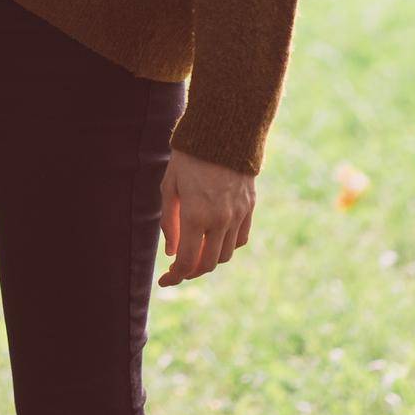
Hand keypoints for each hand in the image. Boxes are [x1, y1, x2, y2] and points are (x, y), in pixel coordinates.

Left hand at [157, 147, 254, 287]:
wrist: (222, 133)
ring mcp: (238, 216)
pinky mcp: (249, 209)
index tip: (165, 281)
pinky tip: (214, 240)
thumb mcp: (169, 185)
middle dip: (191, 272)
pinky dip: (227, 246)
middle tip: (179, 270)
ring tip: (195, 252)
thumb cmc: (188, 158)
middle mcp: (220, 220)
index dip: (175, 276)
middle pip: (208, 264)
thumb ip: (169, 221)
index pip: (187, 261)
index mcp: (196, 215)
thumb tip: (171, 252)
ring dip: (210, 260)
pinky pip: (240, 240)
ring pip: (226, 255)